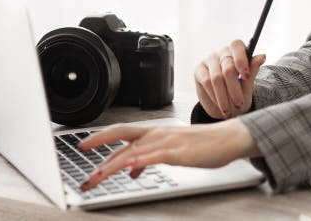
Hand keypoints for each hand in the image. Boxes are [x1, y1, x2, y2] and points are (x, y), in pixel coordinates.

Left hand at [77, 118, 259, 190]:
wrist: (229, 138)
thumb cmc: (204, 145)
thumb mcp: (172, 152)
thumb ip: (148, 159)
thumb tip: (131, 171)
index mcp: (155, 132)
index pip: (122, 133)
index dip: (101, 138)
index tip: (84, 145)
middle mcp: (157, 134)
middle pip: (120, 136)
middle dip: (98, 146)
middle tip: (81, 158)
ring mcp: (166, 142)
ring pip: (131, 151)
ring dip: (110, 166)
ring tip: (95, 178)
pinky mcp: (177, 152)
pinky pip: (152, 156)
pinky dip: (137, 162)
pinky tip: (127, 168)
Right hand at [194, 39, 265, 118]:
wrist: (227, 105)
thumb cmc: (240, 92)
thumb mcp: (248, 84)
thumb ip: (253, 70)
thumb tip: (262, 56)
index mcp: (237, 50)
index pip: (237, 46)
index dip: (241, 60)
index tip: (245, 76)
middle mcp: (223, 52)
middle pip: (228, 67)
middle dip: (234, 89)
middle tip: (239, 105)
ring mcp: (210, 60)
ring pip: (216, 77)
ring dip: (223, 97)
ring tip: (229, 111)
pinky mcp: (199, 69)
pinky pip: (206, 82)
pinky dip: (214, 96)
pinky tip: (220, 106)